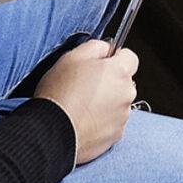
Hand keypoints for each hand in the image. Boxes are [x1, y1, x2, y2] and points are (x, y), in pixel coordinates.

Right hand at [32, 40, 138, 163]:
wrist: (52, 131)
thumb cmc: (60, 94)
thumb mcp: (72, 56)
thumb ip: (96, 47)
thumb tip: (106, 48)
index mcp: (119, 71)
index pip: (130, 57)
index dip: (115, 58)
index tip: (102, 63)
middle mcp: (127, 93)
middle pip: (124, 82)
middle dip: (110, 81)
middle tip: (86, 85)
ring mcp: (122, 116)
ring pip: (118, 103)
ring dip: (106, 102)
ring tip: (82, 105)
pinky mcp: (115, 135)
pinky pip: (112, 122)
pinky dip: (102, 121)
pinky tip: (84, 119)